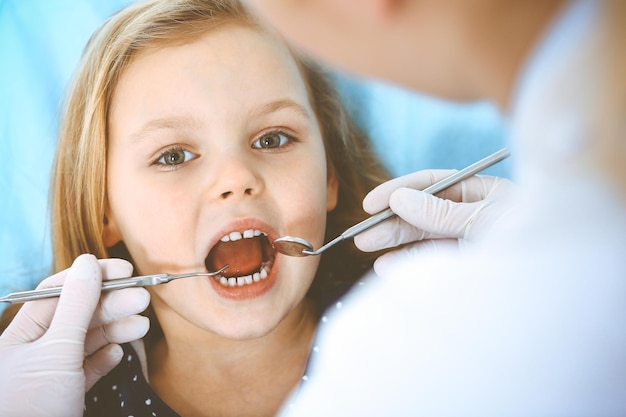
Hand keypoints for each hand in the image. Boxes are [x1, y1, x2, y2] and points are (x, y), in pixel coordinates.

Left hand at [0, 254, 149, 416]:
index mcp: (20, 334)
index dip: (93, 277)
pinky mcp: (67, 395)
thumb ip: (76, 305)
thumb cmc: (30, 407)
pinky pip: (88, 369)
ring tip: (141, 325)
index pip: (59, 291)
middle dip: (112, 304)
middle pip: (79, 314)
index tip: (125, 270)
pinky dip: (105, 359)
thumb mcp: (56, 350)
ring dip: (116, 330)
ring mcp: (52, 374)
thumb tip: (89, 263)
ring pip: (88, 341)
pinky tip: (118, 353)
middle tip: (144, 298)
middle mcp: (35, 350)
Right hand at [354, 170, 515, 274]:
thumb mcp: (483, 219)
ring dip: (394, 242)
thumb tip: (399, 199)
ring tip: (365, 247)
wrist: (559, 281)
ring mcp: (467, 240)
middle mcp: (471, 213)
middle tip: (362, 232)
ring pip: (422, 237)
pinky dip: (408, 264)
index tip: (371, 204)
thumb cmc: (531, 236)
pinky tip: (387, 266)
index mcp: (481, 191)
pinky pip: (431, 261)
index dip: (399, 191)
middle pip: (421, 211)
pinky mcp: (464, 266)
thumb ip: (439, 211)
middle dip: (391, 221)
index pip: (431, 183)